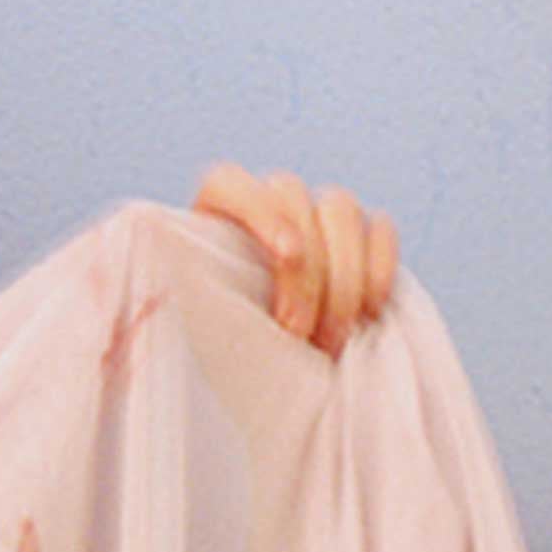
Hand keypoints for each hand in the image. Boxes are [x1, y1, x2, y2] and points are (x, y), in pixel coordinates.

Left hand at [190, 163, 398, 357]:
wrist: (250, 369)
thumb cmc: (206, 346)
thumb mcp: (186, 320)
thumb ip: (181, 297)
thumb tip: (171, 280)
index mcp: (210, 213)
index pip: (230, 182)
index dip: (261, 212)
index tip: (287, 257)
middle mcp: (264, 202)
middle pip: (296, 199)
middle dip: (306, 273)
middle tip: (299, 335)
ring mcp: (313, 214)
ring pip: (341, 209)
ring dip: (344, 277)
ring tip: (330, 340)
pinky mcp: (356, 237)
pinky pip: (380, 230)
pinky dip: (379, 267)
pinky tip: (369, 314)